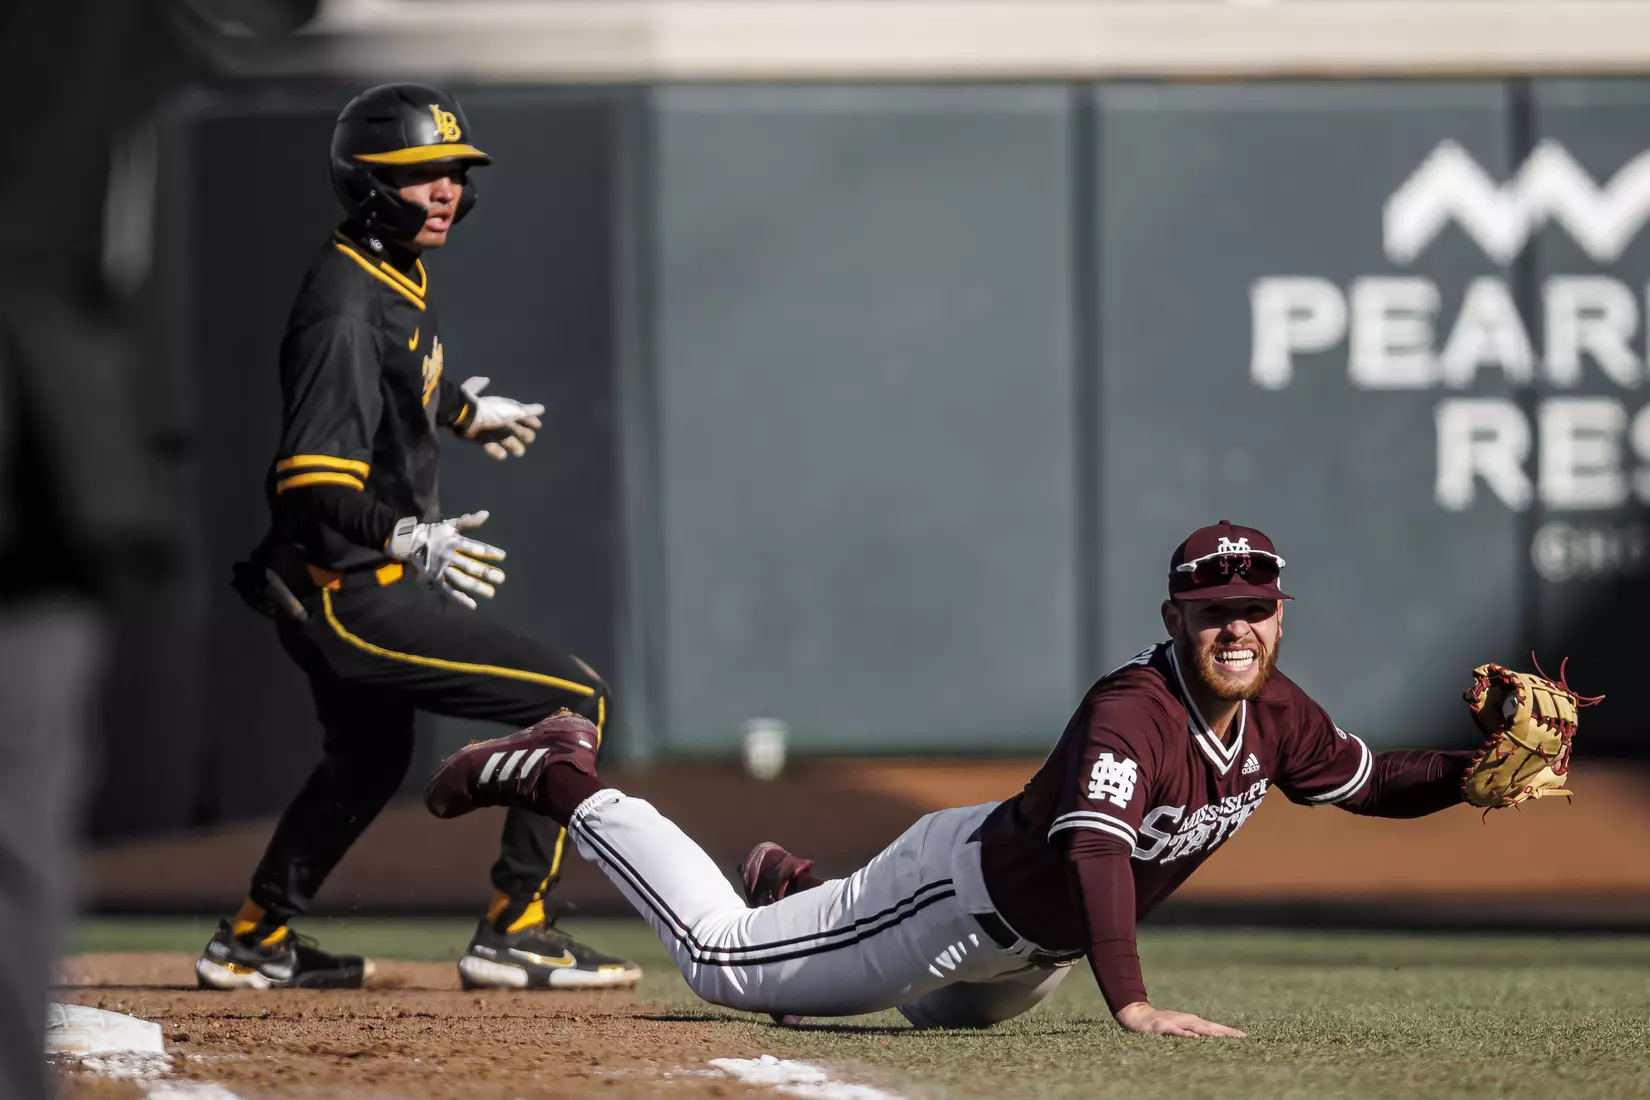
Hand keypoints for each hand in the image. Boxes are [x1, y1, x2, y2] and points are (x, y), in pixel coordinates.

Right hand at [387, 511, 506, 609]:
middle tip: (501, 578)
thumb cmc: (435, 533)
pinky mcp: (435, 579)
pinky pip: (448, 590)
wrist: (409, 542)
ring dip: (476, 587)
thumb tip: (486, 514)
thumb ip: (468, 521)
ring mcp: (441, 569)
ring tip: (491, 593)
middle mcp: (448, 556)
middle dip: (485, 572)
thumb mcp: (450, 524)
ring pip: (460, 580)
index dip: (488, 551)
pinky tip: (473, 605)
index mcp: (453, 542)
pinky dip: (460, 598)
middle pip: (469, 565)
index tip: (503, 556)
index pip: (474, 547)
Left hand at [461, 376, 543, 459]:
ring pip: (505, 438)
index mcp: (505, 408)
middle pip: (514, 427)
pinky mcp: (480, 438)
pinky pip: (490, 446)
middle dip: (524, 433)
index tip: (538, 426)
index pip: (521, 414)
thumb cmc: (492, 411)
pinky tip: (503, 455)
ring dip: (513, 445)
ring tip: (519, 452)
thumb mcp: (513, 410)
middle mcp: (498, 418)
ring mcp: (489, 428)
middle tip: (529, 439)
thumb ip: (528, 411)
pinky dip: (496, 451)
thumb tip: (542, 408)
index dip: (530, 420)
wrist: (467, 416)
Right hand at [1114, 1001, 1245, 1037]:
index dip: (1229, 1032)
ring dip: (1209, 1032)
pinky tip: (1194, 1037)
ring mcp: (1175, 1022)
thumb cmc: (1162, 1025)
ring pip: (1195, 1028)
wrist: (1138, 1016)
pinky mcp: (1163, 1026)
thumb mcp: (1180, 1028)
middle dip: (1225, 1032)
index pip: (1215, 1028)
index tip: (1245, 1037)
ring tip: (1223, 1037)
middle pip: (1209, 1027)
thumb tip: (1214, 1039)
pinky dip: (1185, 1034)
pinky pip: (1176, 1031)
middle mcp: (1187, 1020)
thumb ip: (1195, 1033)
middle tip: (1241, 1037)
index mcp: (1193, 1022)